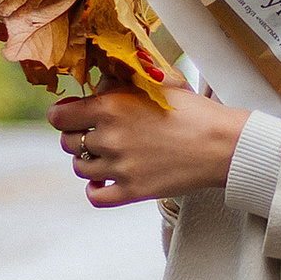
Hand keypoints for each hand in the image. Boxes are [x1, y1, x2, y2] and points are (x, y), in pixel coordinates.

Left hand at [51, 79, 247, 209]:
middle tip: (95, 134)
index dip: (63, 115)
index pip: (59, 116)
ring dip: (88, 161)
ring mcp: (119, 167)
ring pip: (80, 168)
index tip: (72, 116)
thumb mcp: (154, 85)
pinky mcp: (132, 191)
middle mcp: (109, 137)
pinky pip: (94, 196)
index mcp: (110, 106)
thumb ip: (119, 83)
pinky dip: (94, 189)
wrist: (222, 144)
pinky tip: (104, 180)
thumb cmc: (192, 111)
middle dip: (77, 137)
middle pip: (68, 143)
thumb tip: (95, 85)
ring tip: (106, 155)